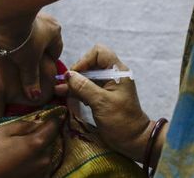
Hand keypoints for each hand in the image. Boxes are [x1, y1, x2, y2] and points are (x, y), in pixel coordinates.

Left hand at [0, 12, 62, 100]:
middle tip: (23, 62)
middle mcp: (47, 21)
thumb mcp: (27, 63)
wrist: (4, 15)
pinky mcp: (18, 11)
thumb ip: (31, 79)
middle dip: (35, 52)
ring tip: (13, 52)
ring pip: (31, 34)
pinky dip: (15, 34)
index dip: (47, 63)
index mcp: (55, 32)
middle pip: (43, 43)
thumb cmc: (22, 40)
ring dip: (24, 42)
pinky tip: (6, 41)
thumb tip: (35, 96)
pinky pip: (20, 27)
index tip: (36, 69)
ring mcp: (33, 14)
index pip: (55, 52)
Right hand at [0, 119, 60, 177]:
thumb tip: (38, 122)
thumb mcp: (3, 131)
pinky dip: (34, 160)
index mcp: (36, 143)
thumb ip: (24, 124)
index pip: (54, 126)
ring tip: (19, 149)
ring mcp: (43, 171)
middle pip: (50, 140)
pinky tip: (19, 160)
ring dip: (37, 148)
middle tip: (23, 135)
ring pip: (46, 152)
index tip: (47, 116)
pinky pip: (41, 164)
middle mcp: (45, 158)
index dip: (51, 119)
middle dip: (41, 135)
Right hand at [54, 44, 151, 161]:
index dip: (85, 60)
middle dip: (76, 72)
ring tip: (59, 90)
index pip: (99, 52)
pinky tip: (64, 95)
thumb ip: (84, 87)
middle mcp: (112, 75)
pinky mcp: (102, 96)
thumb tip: (67, 75)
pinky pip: (87, 87)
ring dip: (74, 83)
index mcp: (117, 72)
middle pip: (90, 63)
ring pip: (87, 76)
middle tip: (65, 84)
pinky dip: (76, 90)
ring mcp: (107, 85)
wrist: (133, 141)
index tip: (75, 74)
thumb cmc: (121, 121)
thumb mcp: (101, 103)